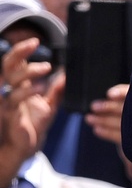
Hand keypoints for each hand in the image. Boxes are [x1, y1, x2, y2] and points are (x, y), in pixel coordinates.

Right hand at [0, 37, 63, 183]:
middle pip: (8, 65)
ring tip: (47, 67)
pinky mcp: (9, 114)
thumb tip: (68, 75)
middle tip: (34, 43)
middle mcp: (10, 90)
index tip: (35, 41)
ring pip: (11, 80)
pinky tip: (39, 87)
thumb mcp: (50, 104)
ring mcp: (8, 101)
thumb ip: (57, 90)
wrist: (26, 146)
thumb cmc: (34, 124)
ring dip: (28, 71)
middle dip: (19, 52)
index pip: (15, 63)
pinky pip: (14, 100)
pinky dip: (26, 92)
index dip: (21, 50)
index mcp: (18, 85)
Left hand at [89, 84, 131, 187]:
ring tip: (89, 118)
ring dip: (103, 120)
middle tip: (94, 106)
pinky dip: (107, 133)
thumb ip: (127, 105)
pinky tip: (96, 129)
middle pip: (128, 109)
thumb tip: (105, 97)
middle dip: (109, 107)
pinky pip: (120, 137)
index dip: (122, 92)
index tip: (109, 94)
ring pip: (122, 123)